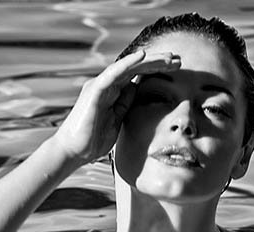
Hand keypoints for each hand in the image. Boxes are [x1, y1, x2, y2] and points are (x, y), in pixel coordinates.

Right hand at [52, 50, 180, 165]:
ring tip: (169, 58)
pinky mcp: (95, 91)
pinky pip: (113, 73)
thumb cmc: (94, 139)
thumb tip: (137, 89)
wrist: (74, 151)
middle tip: (179, 59)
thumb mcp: (118, 120)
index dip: (157, 70)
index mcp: (113, 91)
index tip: (177, 68)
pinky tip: (143, 57)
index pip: (138, 75)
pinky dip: (127, 64)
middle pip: (135, 67)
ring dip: (149, 60)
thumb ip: (126, 104)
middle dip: (158, 62)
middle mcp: (107, 84)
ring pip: (128, 67)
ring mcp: (100, 85)